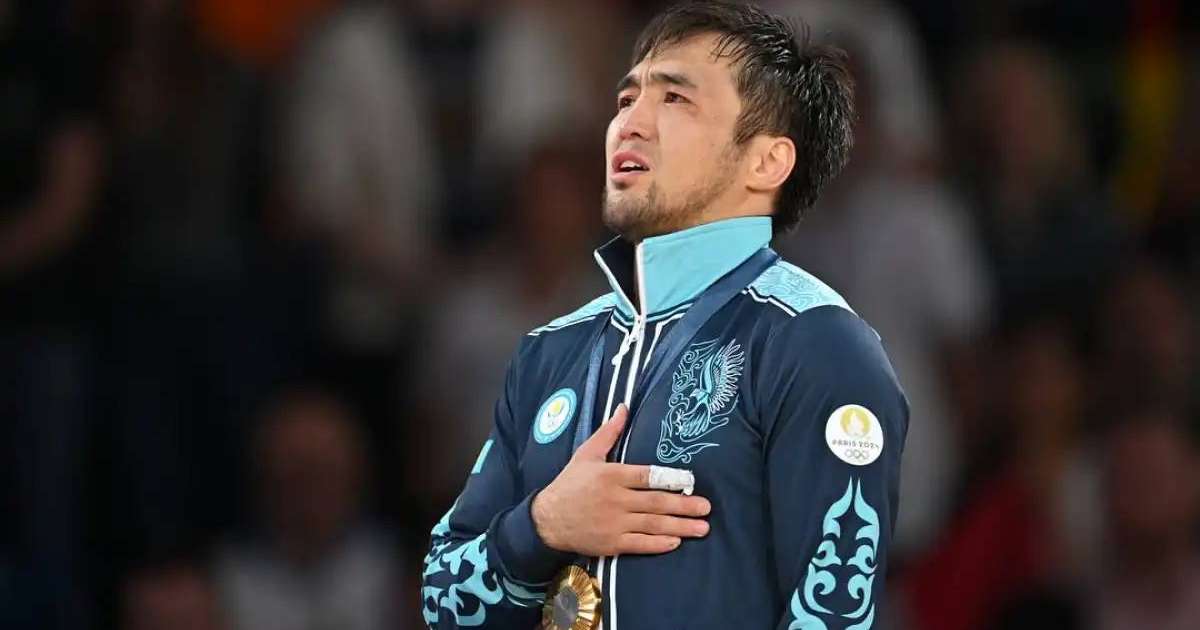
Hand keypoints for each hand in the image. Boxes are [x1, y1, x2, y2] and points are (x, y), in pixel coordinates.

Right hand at [531, 405, 710, 555]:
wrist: (547, 520)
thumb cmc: (569, 483)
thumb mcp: (587, 453)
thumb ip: (610, 432)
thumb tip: (624, 407)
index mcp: (611, 475)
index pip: (647, 476)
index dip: (671, 479)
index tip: (690, 482)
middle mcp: (615, 499)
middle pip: (655, 502)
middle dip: (684, 506)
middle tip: (706, 508)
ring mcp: (613, 523)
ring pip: (652, 524)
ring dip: (679, 526)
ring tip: (701, 528)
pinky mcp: (611, 543)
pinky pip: (639, 544)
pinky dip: (658, 544)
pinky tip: (676, 542)